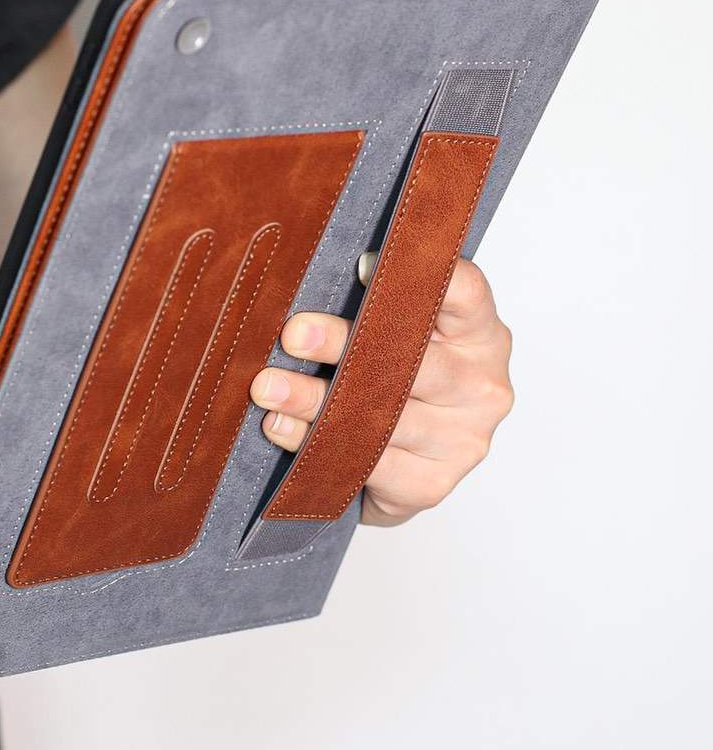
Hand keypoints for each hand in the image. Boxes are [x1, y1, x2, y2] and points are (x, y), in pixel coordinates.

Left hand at [249, 259, 513, 525]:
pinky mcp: (431, 484)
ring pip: (380, 416)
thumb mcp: (402, 332)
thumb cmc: (398, 375)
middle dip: (343, 345)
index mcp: (480, 333)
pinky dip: (314, 443)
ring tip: (268, 387)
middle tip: (292, 336)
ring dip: (314, 400)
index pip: (465, 292)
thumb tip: (312, 277)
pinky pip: (367, 462)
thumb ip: (379, 305)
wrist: (404, 464)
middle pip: (412, 359)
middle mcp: (481, 385)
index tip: (361, 265)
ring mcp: (462, 439)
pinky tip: (280, 426)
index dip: (417, 277)